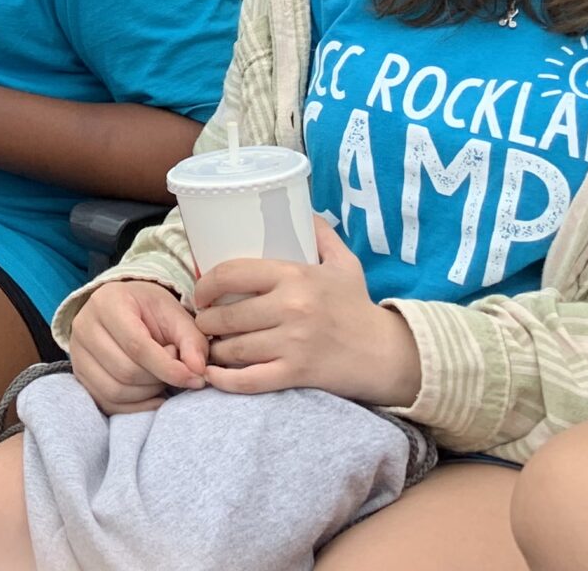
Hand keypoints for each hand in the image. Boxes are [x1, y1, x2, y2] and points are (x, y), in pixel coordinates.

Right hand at [67, 279, 209, 412]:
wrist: (124, 309)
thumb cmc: (151, 311)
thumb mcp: (175, 315)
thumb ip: (191, 341)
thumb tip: (198, 371)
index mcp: (107, 302)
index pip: (136, 345)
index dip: (168, 367)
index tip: (195, 378)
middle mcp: (83, 326)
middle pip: (125, 371)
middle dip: (159, 378)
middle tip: (175, 368)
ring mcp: (77, 353)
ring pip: (116, 390)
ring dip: (148, 393)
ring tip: (161, 376)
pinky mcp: (80, 376)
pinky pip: (107, 403)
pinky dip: (136, 406)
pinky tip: (153, 394)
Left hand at [193, 218, 421, 403]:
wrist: (387, 353)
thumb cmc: (358, 306)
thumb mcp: (344, 262)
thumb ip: (320, 234)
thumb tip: (300, 207)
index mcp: (295, 276)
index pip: (232, 274)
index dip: (206, 284)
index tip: (200, 293)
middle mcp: (291, 308)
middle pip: (227, 315)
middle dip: (206, 321)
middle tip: (203, 322)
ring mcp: (293, 344)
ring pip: (234, 348)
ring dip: (214, 349)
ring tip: (210, 345)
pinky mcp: (296, 374)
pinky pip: (249, 380)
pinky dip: (225, 380)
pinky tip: (212, 374)